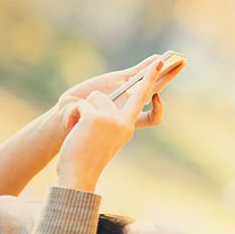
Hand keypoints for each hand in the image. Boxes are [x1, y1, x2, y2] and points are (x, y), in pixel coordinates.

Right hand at [55, 53, 180, 134]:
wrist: (69, 117)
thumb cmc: (77, 126)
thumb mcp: (82, 122)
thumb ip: (80, 115)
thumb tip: (80, 108)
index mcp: (128, 118)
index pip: (152, 117)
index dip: (158, 108)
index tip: (156, 96)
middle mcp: (131, 104)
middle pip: (156, 90)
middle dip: (169, 77)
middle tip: (182, 63)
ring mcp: (126, 91)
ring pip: (149, 79)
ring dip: (162, 68)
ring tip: (176, 57)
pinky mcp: (119, 80)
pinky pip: (137, 71)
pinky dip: (147, 64)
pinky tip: (157, 57)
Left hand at [55, 59, 166, 191]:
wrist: (75, 174)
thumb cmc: (85, 157)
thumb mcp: (101, 136)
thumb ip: (108, 119)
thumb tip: (105, 103)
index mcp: (128, 128)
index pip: (148, 109)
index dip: (155, 92)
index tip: (159, 78)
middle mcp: (124, 123)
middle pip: (123, 96)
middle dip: (148, 76)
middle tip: (161, 60)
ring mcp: (112, 119)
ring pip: (96, 98)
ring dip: (85, 108)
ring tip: (80, 126)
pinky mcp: (98, 117)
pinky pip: (83, 104)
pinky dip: (74, 113)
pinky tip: (72, 127)